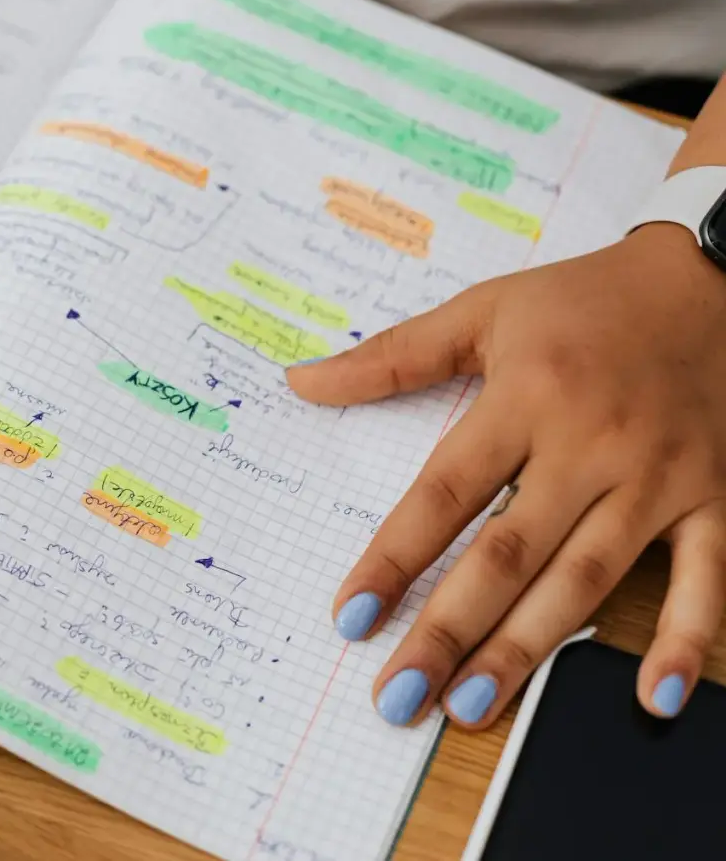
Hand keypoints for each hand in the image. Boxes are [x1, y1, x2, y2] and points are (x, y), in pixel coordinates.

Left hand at [289, 223, 725, 726]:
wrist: (718, 281)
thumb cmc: (587, 301)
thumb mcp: (484, 311)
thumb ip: (392, 357)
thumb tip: (302, 381)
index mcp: (526, 398)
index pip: (444, 493)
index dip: (394, 558)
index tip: (352, 615)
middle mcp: (589, 445)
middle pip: (508, 553)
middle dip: (449, 630)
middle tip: (399, 694)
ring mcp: (657, 479)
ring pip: (584, 579)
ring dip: (528, 650)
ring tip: (472, 705)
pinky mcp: (715, 499)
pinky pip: (703, 580)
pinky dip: (684, 640)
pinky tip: (648, 698)